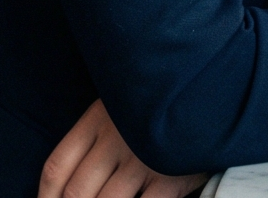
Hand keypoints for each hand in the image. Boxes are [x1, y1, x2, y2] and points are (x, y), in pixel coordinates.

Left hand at [39, 99, 205, 197]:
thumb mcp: (123, 102)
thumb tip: (70, 184)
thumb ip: (97, 135)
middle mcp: (116, 139)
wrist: (210, 81)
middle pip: (76, 193)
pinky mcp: (171, 174)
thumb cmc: (160, 98)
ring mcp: (144, 158)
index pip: (57, 167)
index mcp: (99, 118)